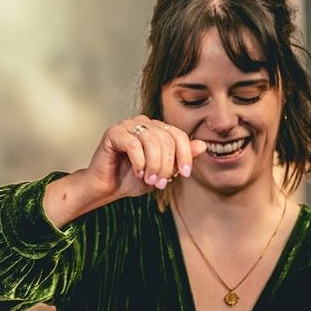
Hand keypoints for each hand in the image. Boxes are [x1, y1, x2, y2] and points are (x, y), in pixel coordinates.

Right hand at [84, 116, 207, 199]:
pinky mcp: (113, 132)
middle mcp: (143, 123)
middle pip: (166, 139)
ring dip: (153, 165)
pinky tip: (138, 173)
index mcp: (157, 129)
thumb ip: (180, 159)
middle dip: (166, 165)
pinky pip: (133, 145)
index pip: (179, 135)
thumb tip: (202, 145)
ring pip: (152, 141)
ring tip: (149, 180)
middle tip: (160, 183)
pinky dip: (139, 162)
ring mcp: (127, 125)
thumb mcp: (163, 172)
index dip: (185, 154)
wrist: (107, 188)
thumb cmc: (132, 179)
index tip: (185, 174)